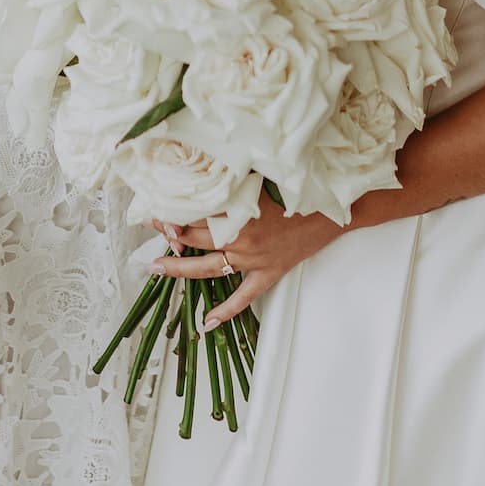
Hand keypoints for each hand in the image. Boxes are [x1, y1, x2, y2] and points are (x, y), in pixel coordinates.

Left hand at [150, 195, 340, 328]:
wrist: (333, 211)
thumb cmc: (300, 190)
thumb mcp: (264, 177)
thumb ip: (236, 176)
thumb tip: (212, 162)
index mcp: (239, 210)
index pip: (196, 211)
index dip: (174, 209)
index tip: (156, 205)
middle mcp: (241, 237)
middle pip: (195, 238)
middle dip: (171, 233)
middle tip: (151, 228)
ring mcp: (253, 259)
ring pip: (208, 267)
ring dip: (181, 268)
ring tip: (157, 267)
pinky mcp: (268, 273)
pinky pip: (243, 297)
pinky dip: (225, 311)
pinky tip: (207, 323)